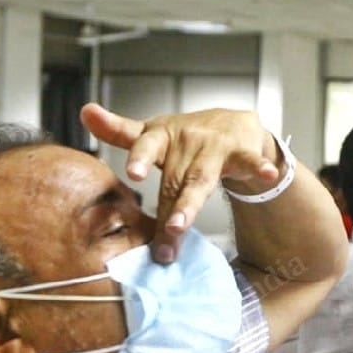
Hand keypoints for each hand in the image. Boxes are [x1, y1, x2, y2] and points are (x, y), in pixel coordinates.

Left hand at [80, 103, 282, 262]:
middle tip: (159, 241)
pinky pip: (249, 162)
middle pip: (173, 180)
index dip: (140, 158)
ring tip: (178, 226)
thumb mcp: (152, 134)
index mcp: (161, 137)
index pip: (145, 145)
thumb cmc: (185, 138)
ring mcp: (214, 147)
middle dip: (166, 212)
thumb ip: (119, 131)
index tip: (133, 174)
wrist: (233, 124)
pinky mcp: (241, 152)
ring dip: (190, 204)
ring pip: (200, 181)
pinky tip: (267, 174)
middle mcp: (186, 141)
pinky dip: (259, 168)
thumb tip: (84, 112)